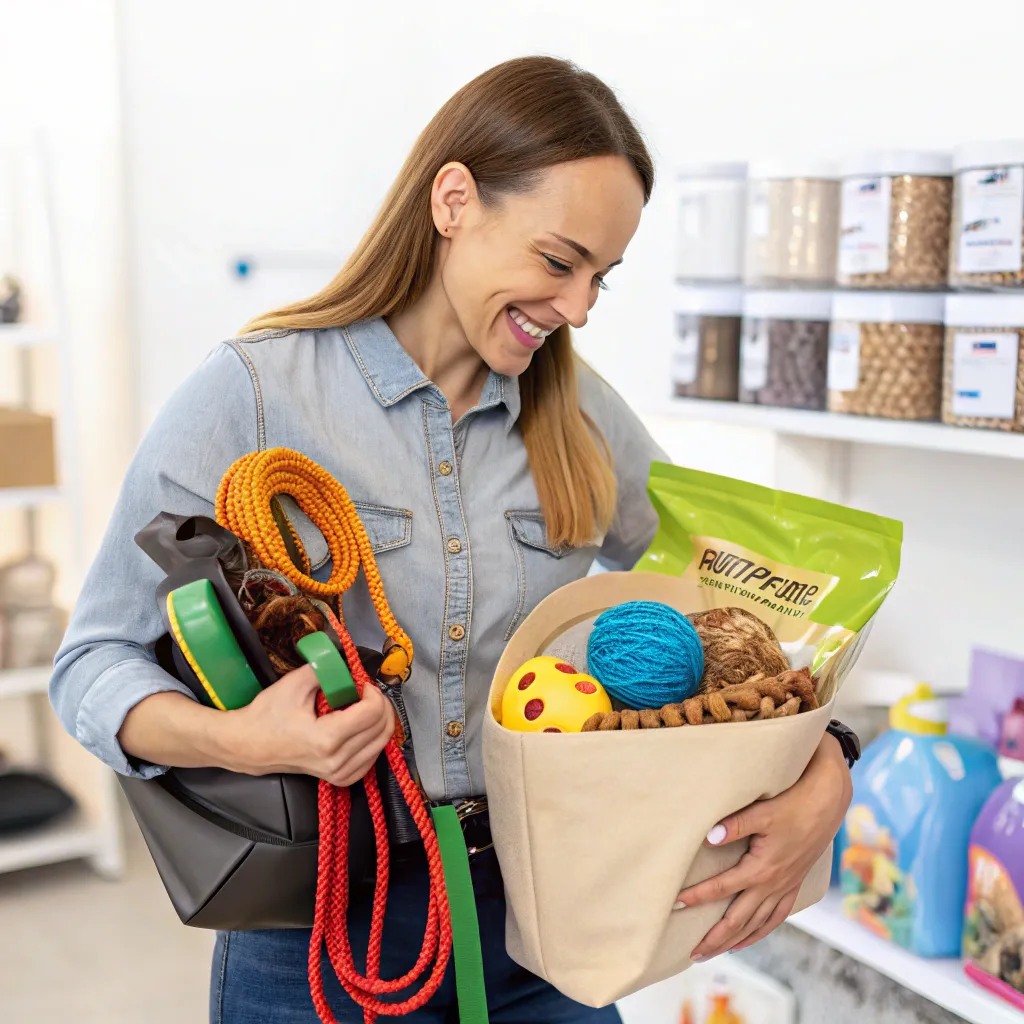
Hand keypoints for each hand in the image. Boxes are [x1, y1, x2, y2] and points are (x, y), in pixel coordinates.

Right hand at [220, 664, 395, 786]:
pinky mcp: (340, 779)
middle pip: (381, 728)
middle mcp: (336, 760)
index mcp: (327, 739)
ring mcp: (339, 773)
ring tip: (364, 706)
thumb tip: (350, 664)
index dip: (373, 693)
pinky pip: (372, 757)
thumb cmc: (268, 714)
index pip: (372, 713)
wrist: (249, 745)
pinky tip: (363, 727)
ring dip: (380, 720)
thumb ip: (327, 669)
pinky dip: (374, 739)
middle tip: (366, 691)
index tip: (361, 683)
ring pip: (381, 743)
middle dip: (380, 703)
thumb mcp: (295, 683)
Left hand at [678, 733, 851, 960]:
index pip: (721, 889)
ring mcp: (784, 888)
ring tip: (713, 952)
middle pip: (737, 921)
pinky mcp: (793, 885)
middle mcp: (772, 886)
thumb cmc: (791, 805)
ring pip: (756, 925)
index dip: (696, 897)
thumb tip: (708, 837)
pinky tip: (747, 940)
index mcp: (761, 870)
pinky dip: (759, 933)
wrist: (826, 805)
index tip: (675, 904)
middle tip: (691, 953)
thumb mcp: (761, 812)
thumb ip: (734, 825)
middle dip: (714, 938)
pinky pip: (775, 918)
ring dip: (733, 941)